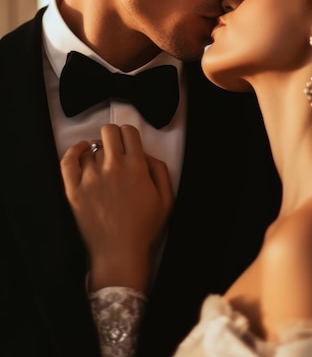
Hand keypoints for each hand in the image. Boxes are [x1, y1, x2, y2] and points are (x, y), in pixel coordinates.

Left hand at [60, 124, 173, 292]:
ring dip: (97, 153)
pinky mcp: (74, 191)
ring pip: (91, 149)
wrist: (121, 255)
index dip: (130, 135)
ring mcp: (91, 178)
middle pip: (108, 132)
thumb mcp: (167, 198)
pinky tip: (81, 151)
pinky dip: (74, 151)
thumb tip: (145, 154)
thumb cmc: (145, 230)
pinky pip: (68, 161)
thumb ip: (159, 170)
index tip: (128, 143)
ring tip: (101, 166)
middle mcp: (113, 167)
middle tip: (115, 150)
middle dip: (114, 137)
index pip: (129, 131)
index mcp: (136, 167)